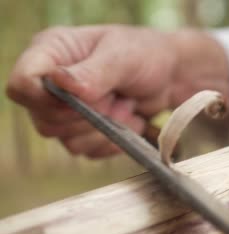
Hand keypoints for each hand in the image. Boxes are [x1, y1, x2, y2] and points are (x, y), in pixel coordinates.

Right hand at [7, 25, 228, 158]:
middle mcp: (52, 85)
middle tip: (117, 97)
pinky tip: (130, 119)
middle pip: (46, 121)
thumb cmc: (146, 54)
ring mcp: (67, 111)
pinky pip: (89, 150)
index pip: (23, 84)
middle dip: (88, 116)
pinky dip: (114, 141)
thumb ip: (94, 72)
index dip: (44, 99)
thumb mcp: (123, 56)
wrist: (171, 76)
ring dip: (105, 129)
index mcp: (52, 53)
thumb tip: (60, 83)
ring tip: (127, 105)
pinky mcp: (84, 132)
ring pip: (68, 141)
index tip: (80, 100)